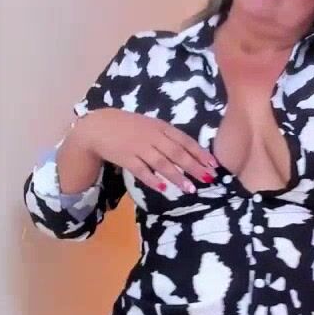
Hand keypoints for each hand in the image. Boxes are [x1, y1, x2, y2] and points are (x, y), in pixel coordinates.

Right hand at [73, 109, 218, 193]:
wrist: (99, 126)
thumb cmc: (129, 126)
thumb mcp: (151, 125)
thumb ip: (168, 136)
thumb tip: (190, 151)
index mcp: (161, 127)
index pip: (185, 140)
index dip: (200, 153)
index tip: (214, 165)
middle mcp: (152, 136)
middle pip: (177, 153)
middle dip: (194, 166)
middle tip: (208, 179)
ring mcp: (139, 147)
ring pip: (161, 163)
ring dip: (177, 176)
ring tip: (190, 189)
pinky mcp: (126, 158)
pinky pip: (141, 171)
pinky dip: (153, 179)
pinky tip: (163, 188)